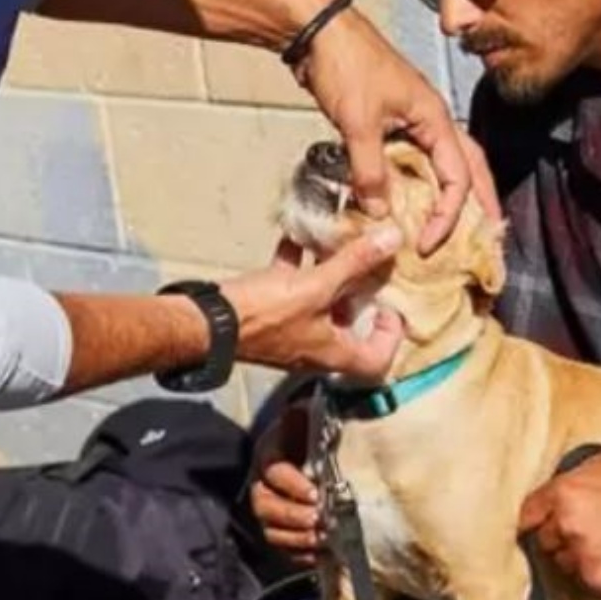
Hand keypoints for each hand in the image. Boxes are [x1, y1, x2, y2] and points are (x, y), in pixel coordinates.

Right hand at [221, 227, 404, 377]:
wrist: (207, 323)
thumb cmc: (264, 315)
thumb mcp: (316, 286)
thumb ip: (354, 263)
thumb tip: (393, 239)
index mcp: (333, 352)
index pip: (377, 362)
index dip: (390, 337)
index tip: (388, 306)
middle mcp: (315, 348)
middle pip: (349, 327)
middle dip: (358, 294)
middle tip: (366, 266)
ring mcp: (291, 332)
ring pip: (320, 305)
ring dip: (329, 276)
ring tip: (336, 246)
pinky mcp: (269, 316)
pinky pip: (290, 289)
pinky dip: (297, 266)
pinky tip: (296, 238)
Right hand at [249, 404, 323, 565]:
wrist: (306, 445)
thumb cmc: (311, 431)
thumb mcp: (311, 416)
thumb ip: (313, 414)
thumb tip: (328, 409)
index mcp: (269, 452)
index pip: (273, 469)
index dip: (291, 484)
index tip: (315, 493)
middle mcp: (261, 482)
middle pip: (265, 505)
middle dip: (292, 516)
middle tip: (319, 519)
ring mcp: (267, 507)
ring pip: (270, 530)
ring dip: (296, 538)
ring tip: (322, 539)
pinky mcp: (277, 527)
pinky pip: (281, 548)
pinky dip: (299, 554)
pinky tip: (320, 554)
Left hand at [303, 7, 500, 253]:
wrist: (319, 33)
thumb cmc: (345, 66)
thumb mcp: (358, 123)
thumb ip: (371, 171)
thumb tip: (380, 213)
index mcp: (435, 117)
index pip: (458, 177)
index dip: (448, 216)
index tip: (428, 244)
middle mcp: (432, 120)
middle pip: (469, 168)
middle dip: (480, 203)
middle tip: (488, 235)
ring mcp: (413, 120)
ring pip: (444, 164)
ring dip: (452, 195)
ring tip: (456, 226)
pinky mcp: (392, 123)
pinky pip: (415, 161)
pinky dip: (418, 185)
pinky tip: (411, 204)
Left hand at [518, 453, 600, 596]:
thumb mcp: (598, 466)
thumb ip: (569, 479)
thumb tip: (552, 490)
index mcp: (561, 493)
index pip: (527, 513)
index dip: (535, 518)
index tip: (540, 523)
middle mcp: (564, 524)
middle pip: (543, 539)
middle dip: (558, 537)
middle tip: (581, 532)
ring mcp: (578, 553)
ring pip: (560, 562)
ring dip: (573, 557)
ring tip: (599, 546)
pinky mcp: (593, 577)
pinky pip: (581, 579)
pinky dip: (592, 572)